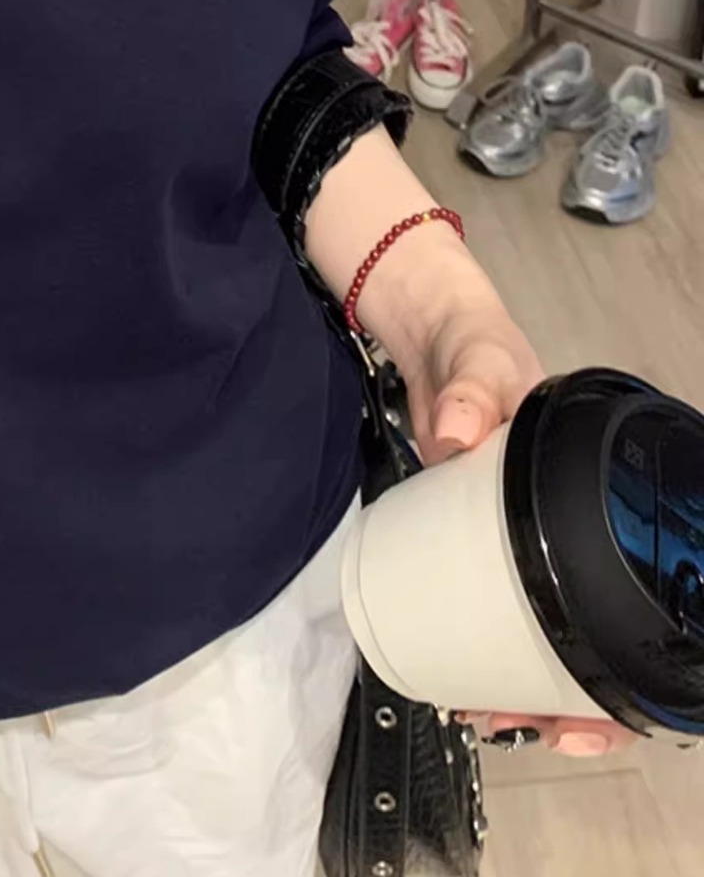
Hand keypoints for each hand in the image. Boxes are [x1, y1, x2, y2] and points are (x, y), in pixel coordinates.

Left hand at [383, 283, 634, 759]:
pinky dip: (482, 649)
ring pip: (543, 632)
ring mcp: (519, 536)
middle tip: (539, 727)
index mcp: (588, 486)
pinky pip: (491, 608)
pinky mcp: (474, 538)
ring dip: (526, 684)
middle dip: (575, 696)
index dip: (627, 663)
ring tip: (493, 717)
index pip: (632, 581)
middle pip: (592, 631)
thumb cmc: (474, 342)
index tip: (603, 710)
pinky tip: (462, 681)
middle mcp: (565, 520)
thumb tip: (456, 431)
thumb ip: (471, 388)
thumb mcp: (481, 360)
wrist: (426, 331)